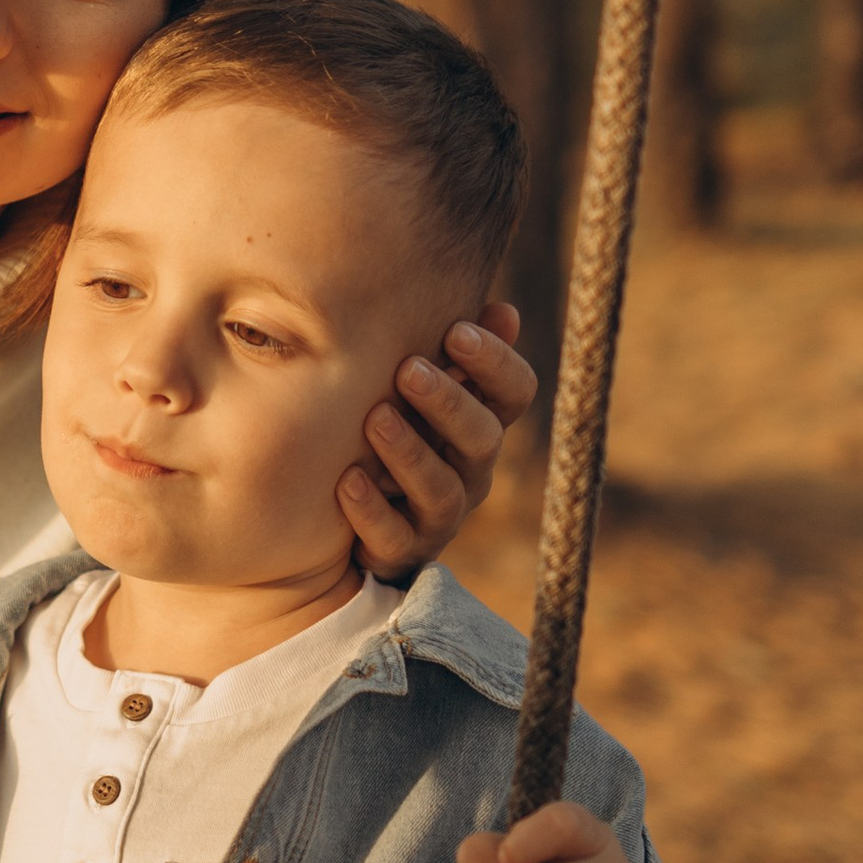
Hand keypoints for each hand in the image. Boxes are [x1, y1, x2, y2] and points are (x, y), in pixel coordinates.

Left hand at [339, 304, 536, 578]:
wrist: (347, 518)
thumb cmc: (392, 428)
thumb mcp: (416, 388)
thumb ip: (452, 351)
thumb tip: (505, 310)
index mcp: (479, 424)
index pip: (515, 393)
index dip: (496, 363)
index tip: (456, 330)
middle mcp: (469, 471)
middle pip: (483, 439)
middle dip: (448, 402)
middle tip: (408, 368)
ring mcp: (437, 517)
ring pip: (442, 491)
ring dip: (410, 452)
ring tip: (375, 418)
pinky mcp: (400, 552)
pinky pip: (394, 538)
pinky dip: (371, 510)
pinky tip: (347, 480)